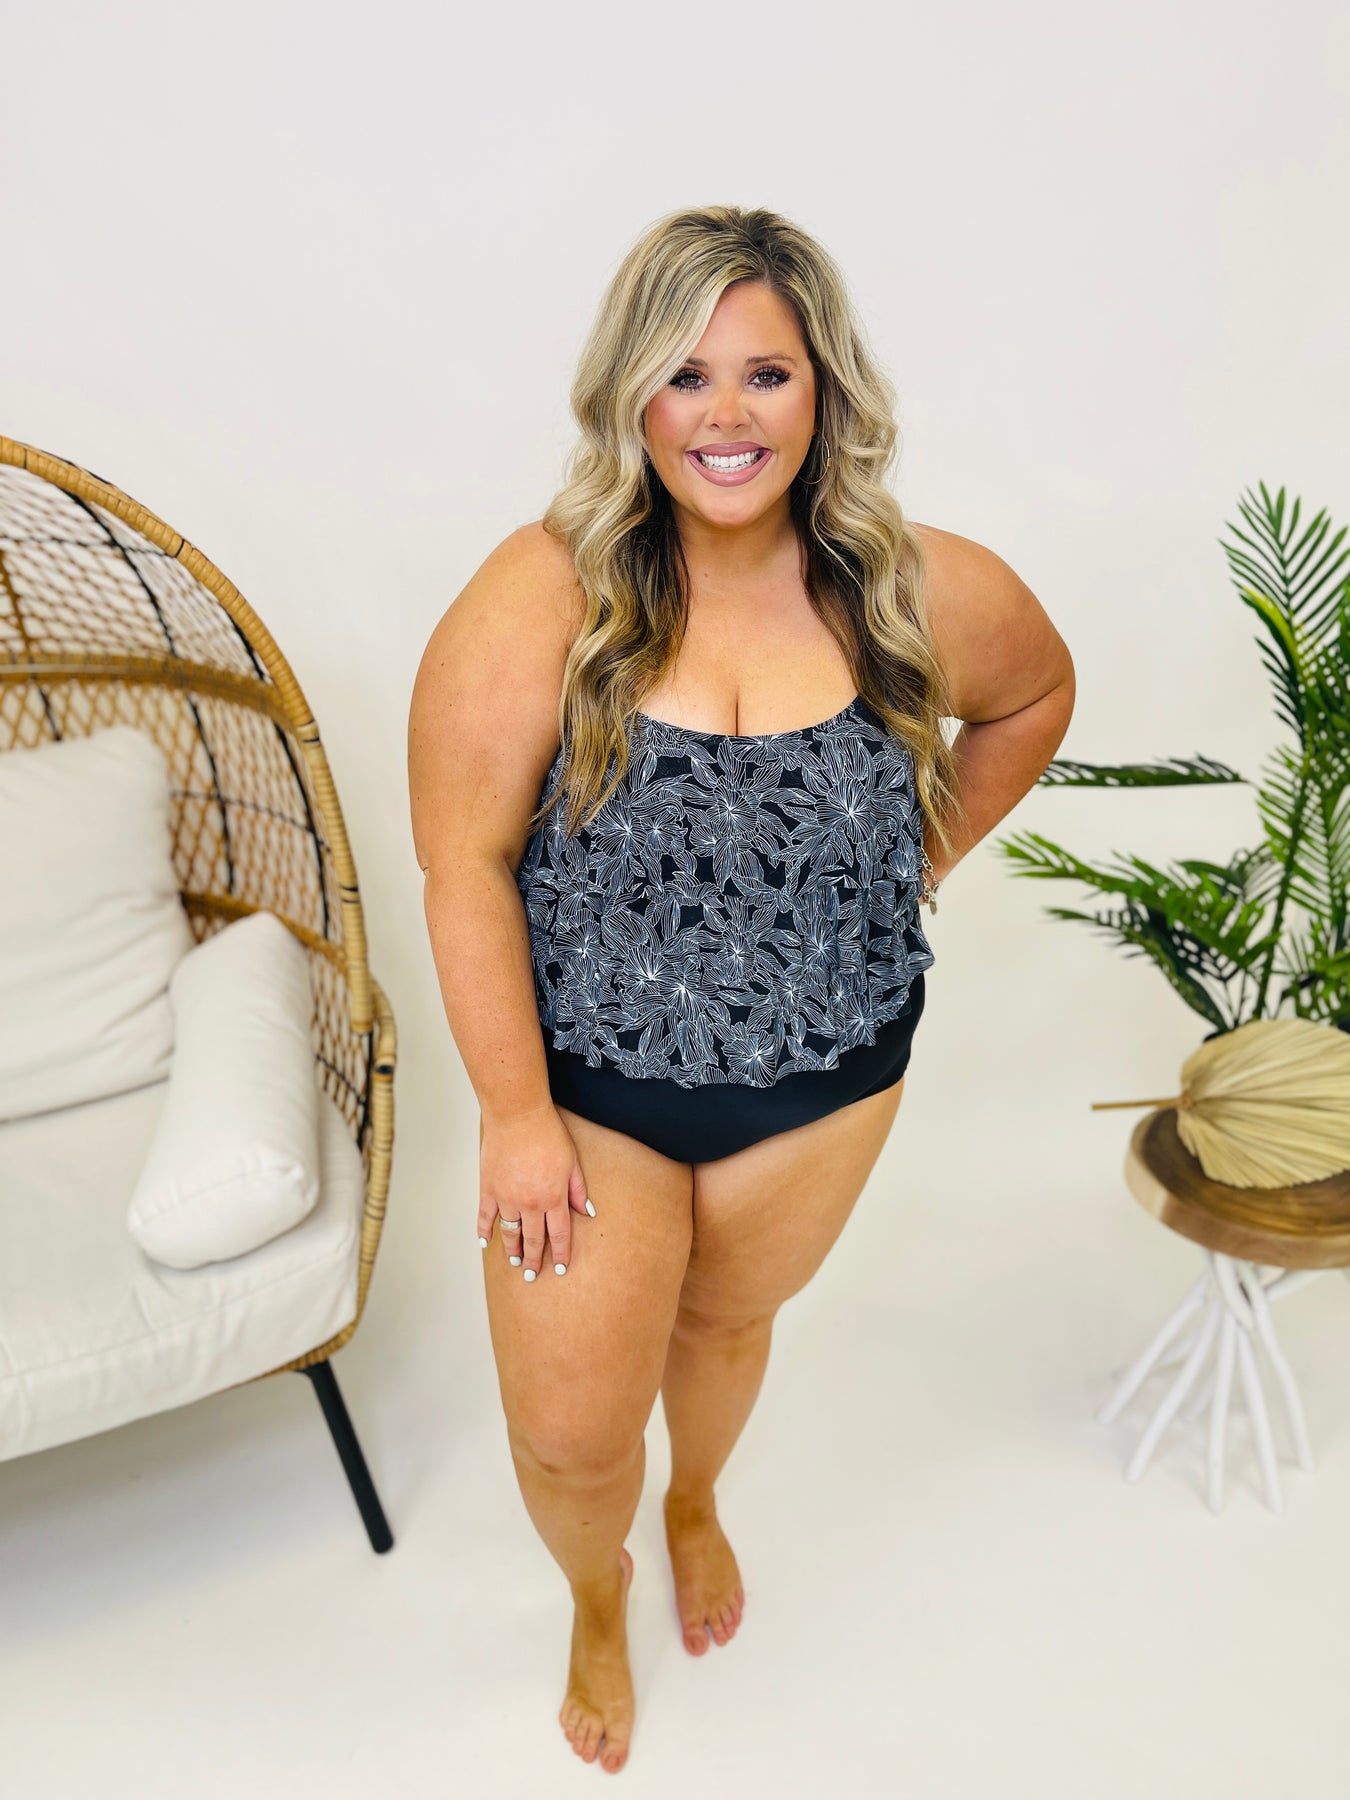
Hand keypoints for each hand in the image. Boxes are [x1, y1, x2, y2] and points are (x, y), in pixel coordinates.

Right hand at [477, 1103, 591, 1281]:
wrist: (518, 1117)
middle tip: (532, 1275)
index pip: (558, 1235)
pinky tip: (485, 1242)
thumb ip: (577, 1190)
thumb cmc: (548, 1135)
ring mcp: (507, 1198)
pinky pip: (485, 1216)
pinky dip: (485, 1231)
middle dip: (534, 1260)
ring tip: (514, 1262)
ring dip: (512, 1250)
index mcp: (553, 1198)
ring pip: (510, 1233)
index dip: (559, 1254)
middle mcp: (530, 1204)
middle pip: (533, 1240)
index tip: (559, 1269)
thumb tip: (586, 1212)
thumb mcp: (572, 1162)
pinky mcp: (489, 1189)